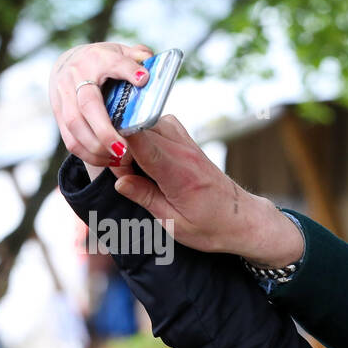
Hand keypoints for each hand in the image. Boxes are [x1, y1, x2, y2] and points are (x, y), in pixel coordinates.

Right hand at [49, 41, 153, 169]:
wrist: (68, 64)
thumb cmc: (104, 62)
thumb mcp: (122, 53)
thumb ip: (138, 57)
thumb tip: (148, 62)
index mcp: (97, 59)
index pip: (113, 63)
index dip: (128, 70)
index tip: (144, 80)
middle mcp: (75, 76)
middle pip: (87, 105)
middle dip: (105, 130)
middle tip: (124, 150)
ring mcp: (63, 96)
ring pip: (74, 126)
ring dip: (97, 147)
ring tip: (121, 159)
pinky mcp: (58, 114)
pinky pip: (70, 140)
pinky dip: (89, 155)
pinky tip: (109, 161)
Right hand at [111, 115, 303, 266]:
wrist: (243, 219)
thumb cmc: (211, 227)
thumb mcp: (174, 223)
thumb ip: (146, 198)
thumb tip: (118, 181)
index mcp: (180, 174)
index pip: (142, 142)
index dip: (117, 141)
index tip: (104, 154)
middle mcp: (183, 151)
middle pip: (137, 127)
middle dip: (119, 144)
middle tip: (122, 174)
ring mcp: (186, 142)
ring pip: (145, 121)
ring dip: (131, 139)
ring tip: (133, 168)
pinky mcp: (186, 140)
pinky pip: (156, 124)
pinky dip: (143, 134)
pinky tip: (143, 157)